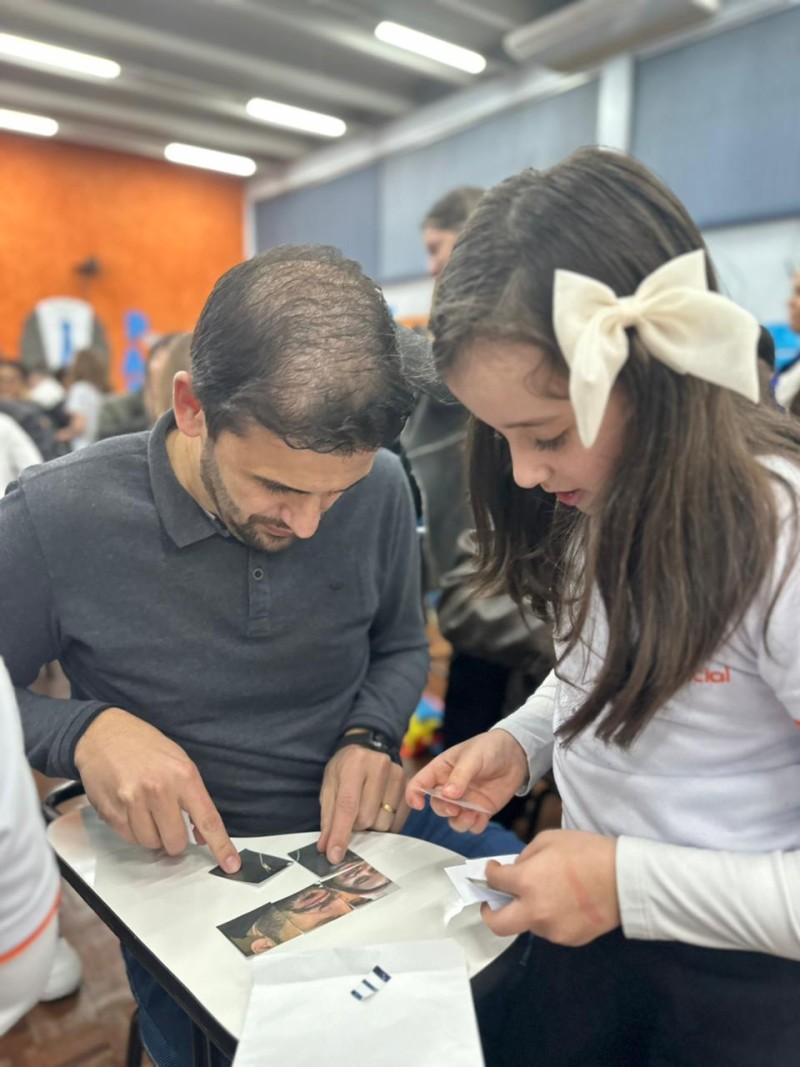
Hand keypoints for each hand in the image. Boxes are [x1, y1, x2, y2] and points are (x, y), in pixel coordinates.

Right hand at [74, 707, 240, 872]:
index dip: (220, 846)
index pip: (207, 819)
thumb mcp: (179, 762)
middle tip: (169, 822)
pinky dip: (134, 831)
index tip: (231, 864)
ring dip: (152, 835)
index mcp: (183, 776)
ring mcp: (132, 802)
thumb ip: (193, 798)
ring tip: (146, 809)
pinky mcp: (111, 812)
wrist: (104, 734)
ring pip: (151, 844)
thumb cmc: (145, 746)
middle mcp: (159, 790)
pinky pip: (130, 839)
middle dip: (175, 839)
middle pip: (175, 842)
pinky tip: (131, 808)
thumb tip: (203, 835)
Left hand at [317, 746, 407, 863]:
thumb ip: (328, 817)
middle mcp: (379, 766)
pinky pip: (398, 821)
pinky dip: (385, 825)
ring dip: (371, 827)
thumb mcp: (329, 787)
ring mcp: (397, 775)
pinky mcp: (408, 786)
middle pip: (366, 818)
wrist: (366, 749)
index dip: (341, 833)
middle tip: (351, 817)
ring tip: (365, 810)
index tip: (335, 855)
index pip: (348, 805)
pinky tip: (378, 811)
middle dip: (356, 827)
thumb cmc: (344, 769)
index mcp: (354, 764)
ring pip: (383, 823)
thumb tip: (327, 847)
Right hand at [405, 730, 528, 833]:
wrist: (516, 753)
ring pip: (453, 820)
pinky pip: (472, 826)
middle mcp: (450, 787)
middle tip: (455, 807)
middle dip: (443, 809)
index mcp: (441, 770)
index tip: (418, 805)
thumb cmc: (489, 747)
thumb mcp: (473, 757)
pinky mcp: (481, 810)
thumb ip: (460, 775)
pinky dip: (475, 826)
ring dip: (459, 822)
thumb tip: (447, 794)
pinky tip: (482, 818)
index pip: (419, 783)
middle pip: (437, 805)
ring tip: (472, 816)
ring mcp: (466, 800)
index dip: (414, 795)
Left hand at [481, 830, 619, 945]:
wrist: (625, 879)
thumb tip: (516, 869)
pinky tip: (566, 904)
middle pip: (498, 925)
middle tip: (493, 903)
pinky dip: (550, 917)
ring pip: (528, 925)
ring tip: (548, 894)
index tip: (493, 870)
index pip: (494, 881)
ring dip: (528, 911)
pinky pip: (551, 930)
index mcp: (526, 882)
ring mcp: (552, 930)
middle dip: (490, 914)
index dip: (490, 873)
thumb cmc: (587, 852)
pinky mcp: (570, 940)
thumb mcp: (550, 839)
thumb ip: (526, 856)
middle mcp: (534, 911)